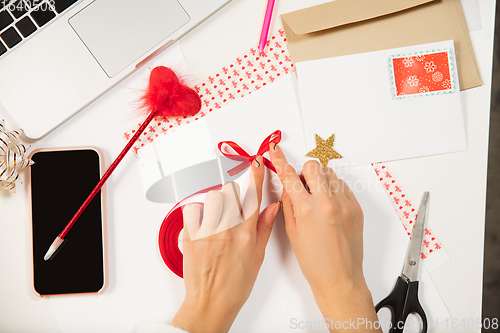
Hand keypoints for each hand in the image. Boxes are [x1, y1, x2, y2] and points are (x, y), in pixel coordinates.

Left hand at [171, 156, 279, 332]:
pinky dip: (196, 212)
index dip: (256, 174)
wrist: (212, 302)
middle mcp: (228, 228)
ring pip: (212, 196)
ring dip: (214, 202)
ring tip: (214, 218)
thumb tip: (272, 207)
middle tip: (229, 210)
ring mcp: (208, 231)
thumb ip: (264, 228)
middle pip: (229, 191)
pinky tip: (200, 224)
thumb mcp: (257, 256)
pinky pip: (192, 209)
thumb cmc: (235, 284)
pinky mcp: (191, 235)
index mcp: (247, 233)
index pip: (254, 195)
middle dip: (231, 195)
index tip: (256, 162)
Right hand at [269, 143, 380, 331]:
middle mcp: (328, 203)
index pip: (289, 175)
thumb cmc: (314, 261)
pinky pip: (343, 186)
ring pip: (330, 174)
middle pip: (313, 166)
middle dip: (304, 172)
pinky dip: (333, 190)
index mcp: (307, 210)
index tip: (275, 149)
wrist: (340, 278)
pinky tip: (329, 207)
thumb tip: (288, 185)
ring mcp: (345, 204)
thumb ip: (289, 203)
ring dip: (320, 180)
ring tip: (317, 200)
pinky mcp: (356, 208)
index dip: (280, 159)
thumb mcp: (292, 232)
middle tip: (302, 187)